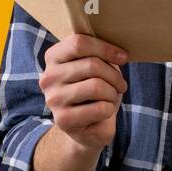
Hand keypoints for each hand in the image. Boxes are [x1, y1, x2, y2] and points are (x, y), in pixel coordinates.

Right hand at [40, 33, 127, 154]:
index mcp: (53, 57)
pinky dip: (109, 109)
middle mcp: (48, 77)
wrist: (88, 127)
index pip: (79, 43)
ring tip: (111, 97)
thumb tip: (119, 54)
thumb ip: (100, 55)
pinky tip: (103, 112)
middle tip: (120, 85)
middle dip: (114, 76)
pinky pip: (99, 108)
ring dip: (112, 93)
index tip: (123, 58)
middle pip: (91, 65)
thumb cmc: (95, 90)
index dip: (106, 49)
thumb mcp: (97, 67)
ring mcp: (53, 99)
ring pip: (96, 86)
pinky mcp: (62, 120)